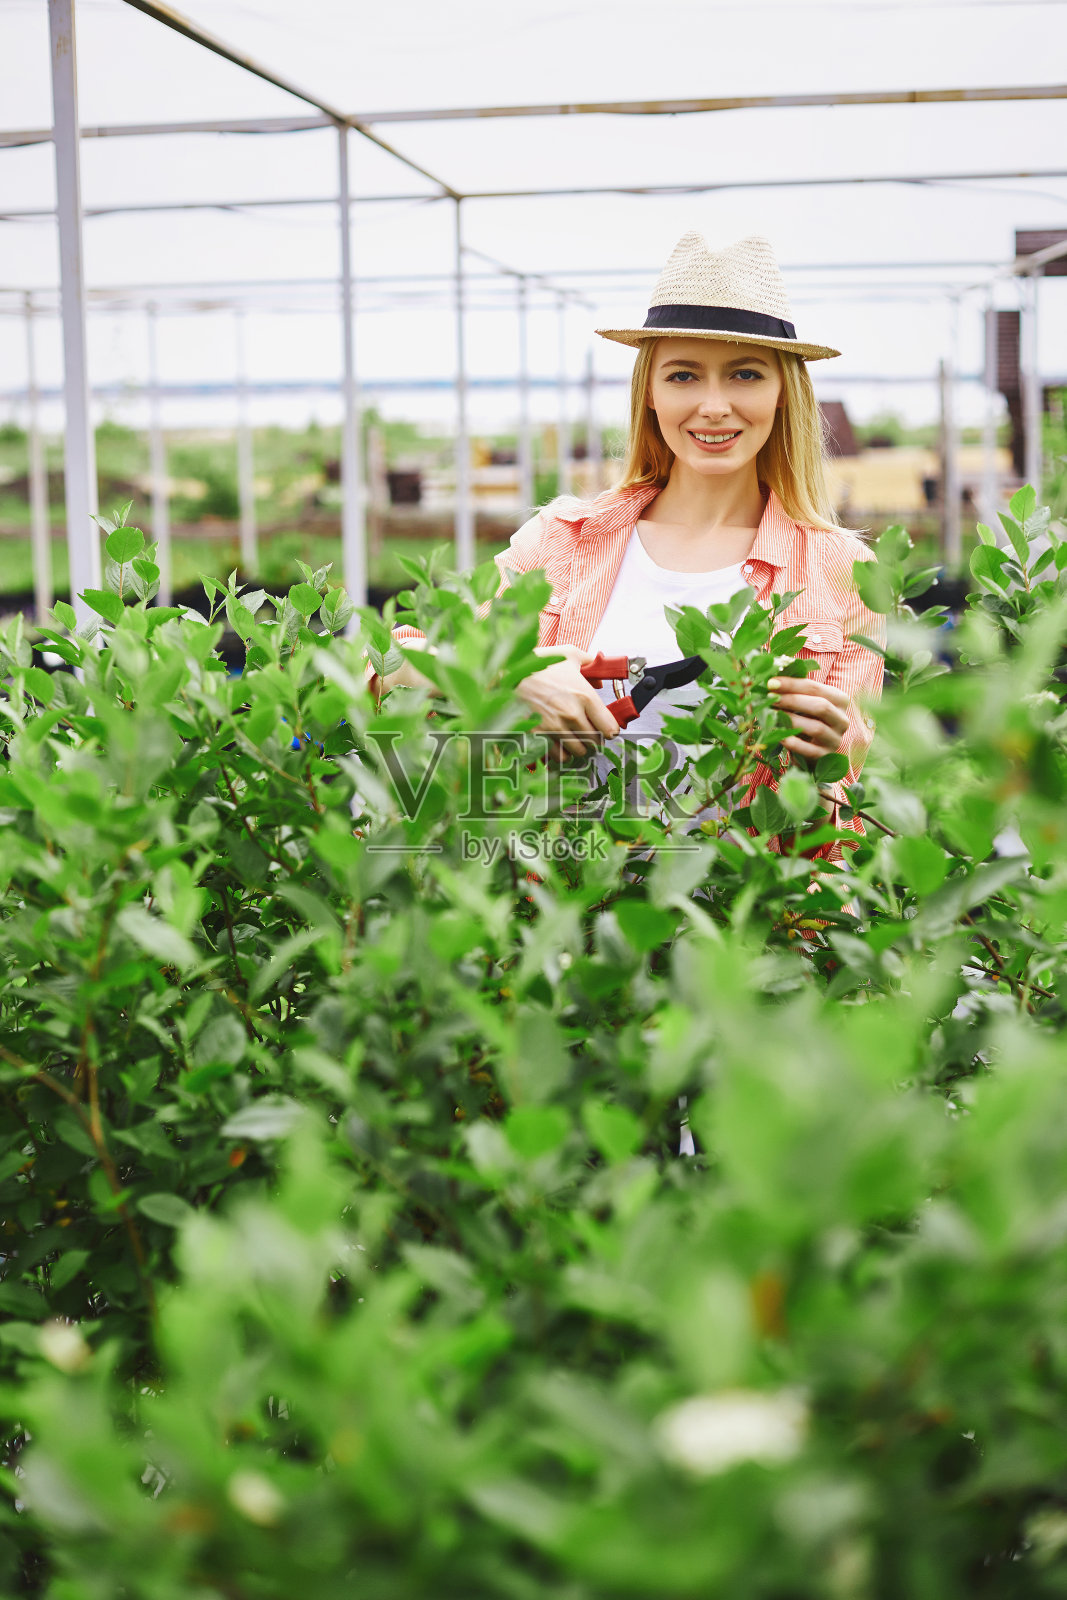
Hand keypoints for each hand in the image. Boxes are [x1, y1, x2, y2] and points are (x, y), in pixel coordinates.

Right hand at [517, 645, 621, 761]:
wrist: (507, 674)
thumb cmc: (536, 665)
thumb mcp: (568, 654)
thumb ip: (590, 662)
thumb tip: (600, 675)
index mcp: (583, 696)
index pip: (609, 727)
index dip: (610, 729)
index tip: (607, 729)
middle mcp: (571, 715)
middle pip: (595, 742)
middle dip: (594, 739)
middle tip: (590, 733)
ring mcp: (554, 727)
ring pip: (578, 751)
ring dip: (579, 747)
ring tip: (575, 739)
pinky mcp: (539, 736)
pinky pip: (558, 755)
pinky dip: (561, 753)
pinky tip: (559, 744)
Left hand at [767, 675, 850, 762]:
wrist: (811, 751)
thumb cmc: (806, 720)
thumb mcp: (804, 704)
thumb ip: (794, 691)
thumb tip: (770, 678)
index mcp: (839, 700)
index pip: (816, 688)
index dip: (792, 684)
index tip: (771, 682)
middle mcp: (842, 719)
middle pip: (820, 706)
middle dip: (793, 700)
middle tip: (770, 697)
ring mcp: (836, 739)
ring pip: (816, 728)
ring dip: (792, 720)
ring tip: (773, 715)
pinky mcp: (826, 756)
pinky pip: (810, 750)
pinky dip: (794, 743)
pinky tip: (780, 737)